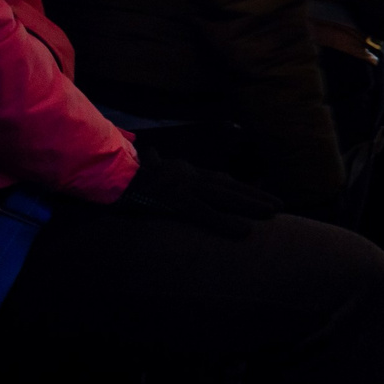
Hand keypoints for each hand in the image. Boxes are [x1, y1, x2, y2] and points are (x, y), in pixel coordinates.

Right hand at [118, 150, 278, 233]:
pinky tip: (244, 232)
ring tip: (274, 213)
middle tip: (279, 205)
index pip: (219, 179)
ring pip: (225, 196)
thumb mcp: (142, 164)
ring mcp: (183, 187)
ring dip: (250, 205)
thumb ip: (152, 160)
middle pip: (229, 186)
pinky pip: (205, 214)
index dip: (241, 188)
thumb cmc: (121, 171)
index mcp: (183, 171)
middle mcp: (188, 175)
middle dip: (255, 196)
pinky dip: (226, 223)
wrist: (104, 170)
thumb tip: (149, 152)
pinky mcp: (174, 200)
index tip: (259, 195)